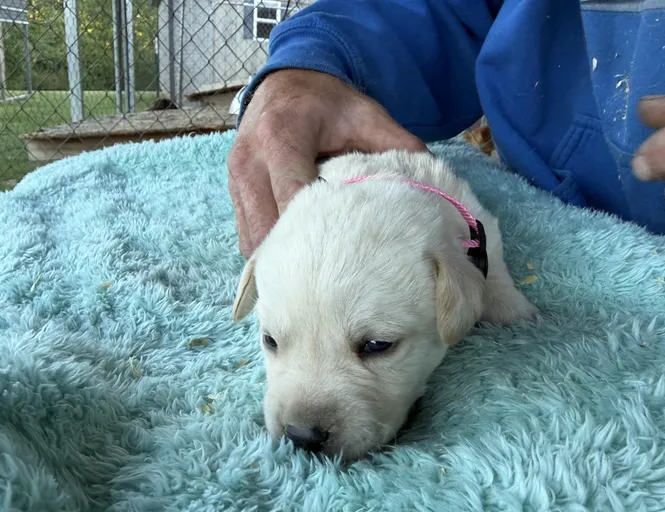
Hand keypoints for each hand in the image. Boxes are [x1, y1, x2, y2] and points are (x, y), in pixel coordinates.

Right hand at [227, 69, 426, 256]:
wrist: (287, 82)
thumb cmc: (328, 102)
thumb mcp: (366, 115)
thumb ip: (398, 146)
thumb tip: (432, 187)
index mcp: (281, 136)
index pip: (293, 197)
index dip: (318, 231)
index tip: (348, 253)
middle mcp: (249, 161)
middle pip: (268, 228)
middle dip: (300, 255)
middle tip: (335, 275)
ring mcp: (235, 179)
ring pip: (252, 240)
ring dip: (282, 258)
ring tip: (317, 269)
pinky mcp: (232, 192)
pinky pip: (246, 236)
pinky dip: (271, 251)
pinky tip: (300, 255)